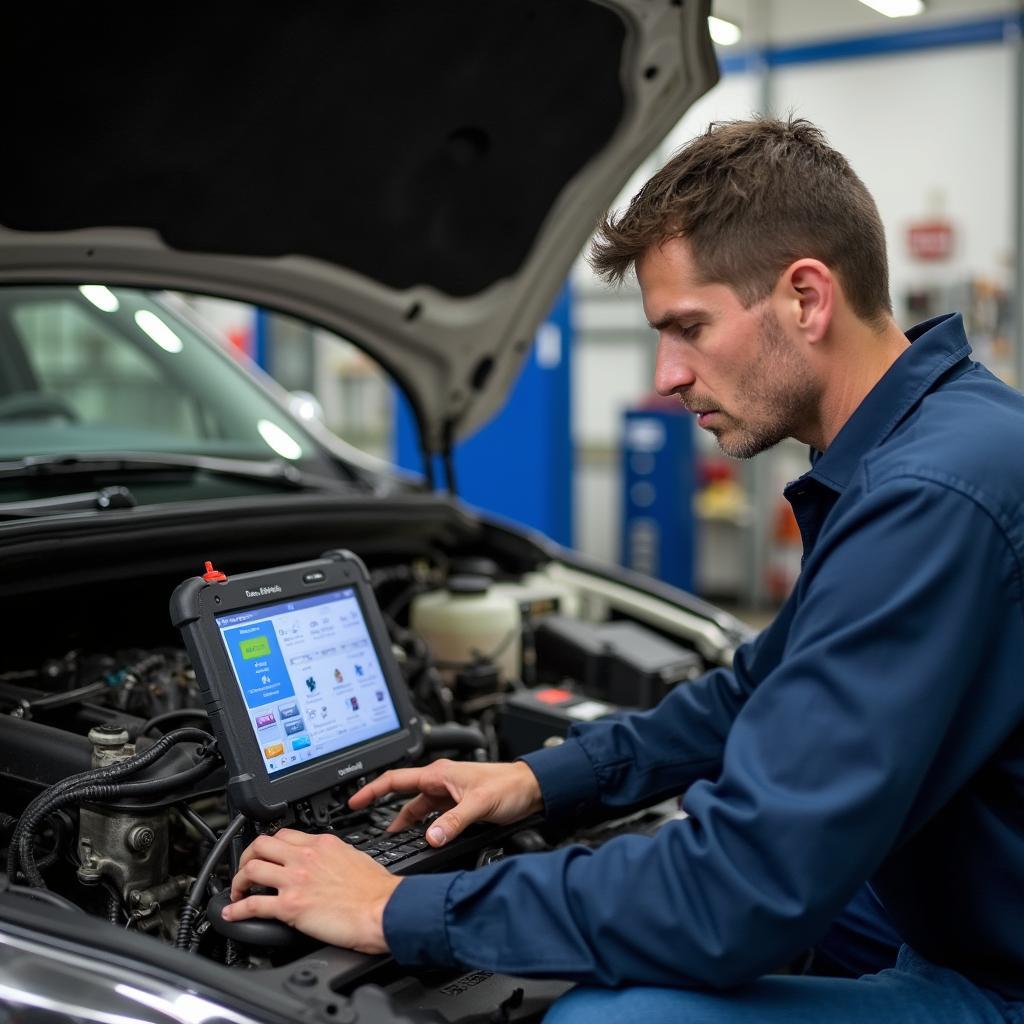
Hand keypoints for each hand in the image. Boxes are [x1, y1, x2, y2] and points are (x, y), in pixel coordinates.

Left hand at [222, 829, 400, 953]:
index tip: (264, 853)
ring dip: (238, 881)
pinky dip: (236, 910)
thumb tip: (325, 860)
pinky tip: (231, 913)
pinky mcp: (290, 906)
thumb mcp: (354, 856)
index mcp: (321, 844)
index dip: (268, 844)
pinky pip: (253, 905)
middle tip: (245, 869)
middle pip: (261, 845)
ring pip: (251, 869)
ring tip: (238, 891)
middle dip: (246, 857)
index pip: (284, 834)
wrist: (382, 909)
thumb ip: (333, 854)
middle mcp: (305, 857)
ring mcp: (295, 880)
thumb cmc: (375, 889)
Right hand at [348, 758, 542, 847]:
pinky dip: (423, 827)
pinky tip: (421, 839)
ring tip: (391, 840)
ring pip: (418, 808)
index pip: (396, 780)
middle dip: (384, 810)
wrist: (532, 789)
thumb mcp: (479, 805)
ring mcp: (449, 793)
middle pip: (403, 796)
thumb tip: (430, 838)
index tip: (353, 801)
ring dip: (405, 823)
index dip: (372, 790)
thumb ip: (453, 822)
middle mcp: (441, 781)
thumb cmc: (509, 786)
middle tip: (365, 824)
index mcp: (439, 774)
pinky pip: (432, 815)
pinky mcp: (458, 804)